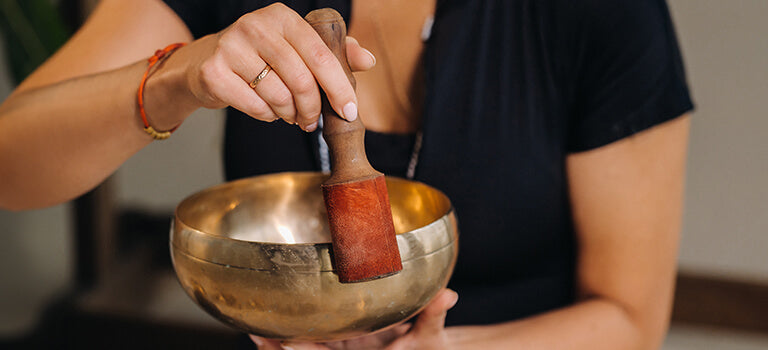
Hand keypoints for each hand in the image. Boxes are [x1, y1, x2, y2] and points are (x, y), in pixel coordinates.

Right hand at [165, 3, 374, 130]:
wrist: (204, 63)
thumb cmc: (260, 56)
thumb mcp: (296, 47)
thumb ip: (334, 52)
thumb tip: (368, 60)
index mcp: (282, 17)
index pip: (320, 54)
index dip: (339, 87)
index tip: (349, 110)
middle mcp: (255, 26)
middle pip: (301, 79)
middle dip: (313, 108)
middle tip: (312, 121)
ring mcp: (231, 47)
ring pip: (279, 96)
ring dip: (289, 114)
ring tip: (288, 113)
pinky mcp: (214, 72)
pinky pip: (256, 107)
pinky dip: (267, 115)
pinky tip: (266, 108)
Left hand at [250, 289, 458, 349]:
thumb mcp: (432, 339)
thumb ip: (434, 315)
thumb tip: (449, 295)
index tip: (284, 342)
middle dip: (279, 349)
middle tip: (255, 333)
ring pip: (302, 349)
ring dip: (277, 343)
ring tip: (252, 328)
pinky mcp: (339, 343)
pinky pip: (310, 341)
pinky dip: (289, 335)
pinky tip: (268, 323)